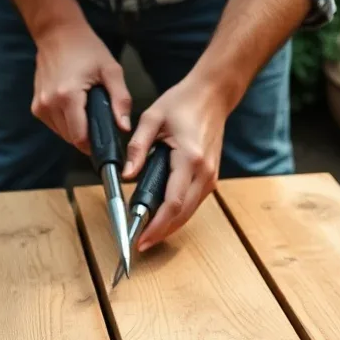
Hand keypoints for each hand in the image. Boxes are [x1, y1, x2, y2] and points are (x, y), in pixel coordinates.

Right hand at [31, 23, 130, 151]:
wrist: (57, 33)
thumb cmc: (86, 48)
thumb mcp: (111, 70)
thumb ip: (121, 100)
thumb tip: (125, 127)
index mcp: (68, 96)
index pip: (80, 137)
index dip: (94, 144)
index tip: (106, 141)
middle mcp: (50, 104)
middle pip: (71, 138)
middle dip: (87, 136)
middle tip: (99, 120)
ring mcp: (40, 106)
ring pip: (62, 133)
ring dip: (76, 129)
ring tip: (86, 110)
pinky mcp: (36, 106)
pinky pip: (54, 125)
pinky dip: (66, 122)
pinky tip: (74, 107)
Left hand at [122, 76, 231, 250]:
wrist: (212, 95)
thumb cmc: (183, 103)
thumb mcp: (151, 118)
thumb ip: (137, 148)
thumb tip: (127, 175)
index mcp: (189, 159)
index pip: (172, 202)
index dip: (156, 225)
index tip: (141, 238)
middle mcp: (204, 172)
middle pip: (183, 215)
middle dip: (161, 232)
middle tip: (140, 244)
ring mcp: (211, 176)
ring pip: (190, 212)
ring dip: (169, 226)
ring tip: (148, 235)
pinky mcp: (211, 177)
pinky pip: (194, 203)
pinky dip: (178, 215)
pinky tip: (163, 219)